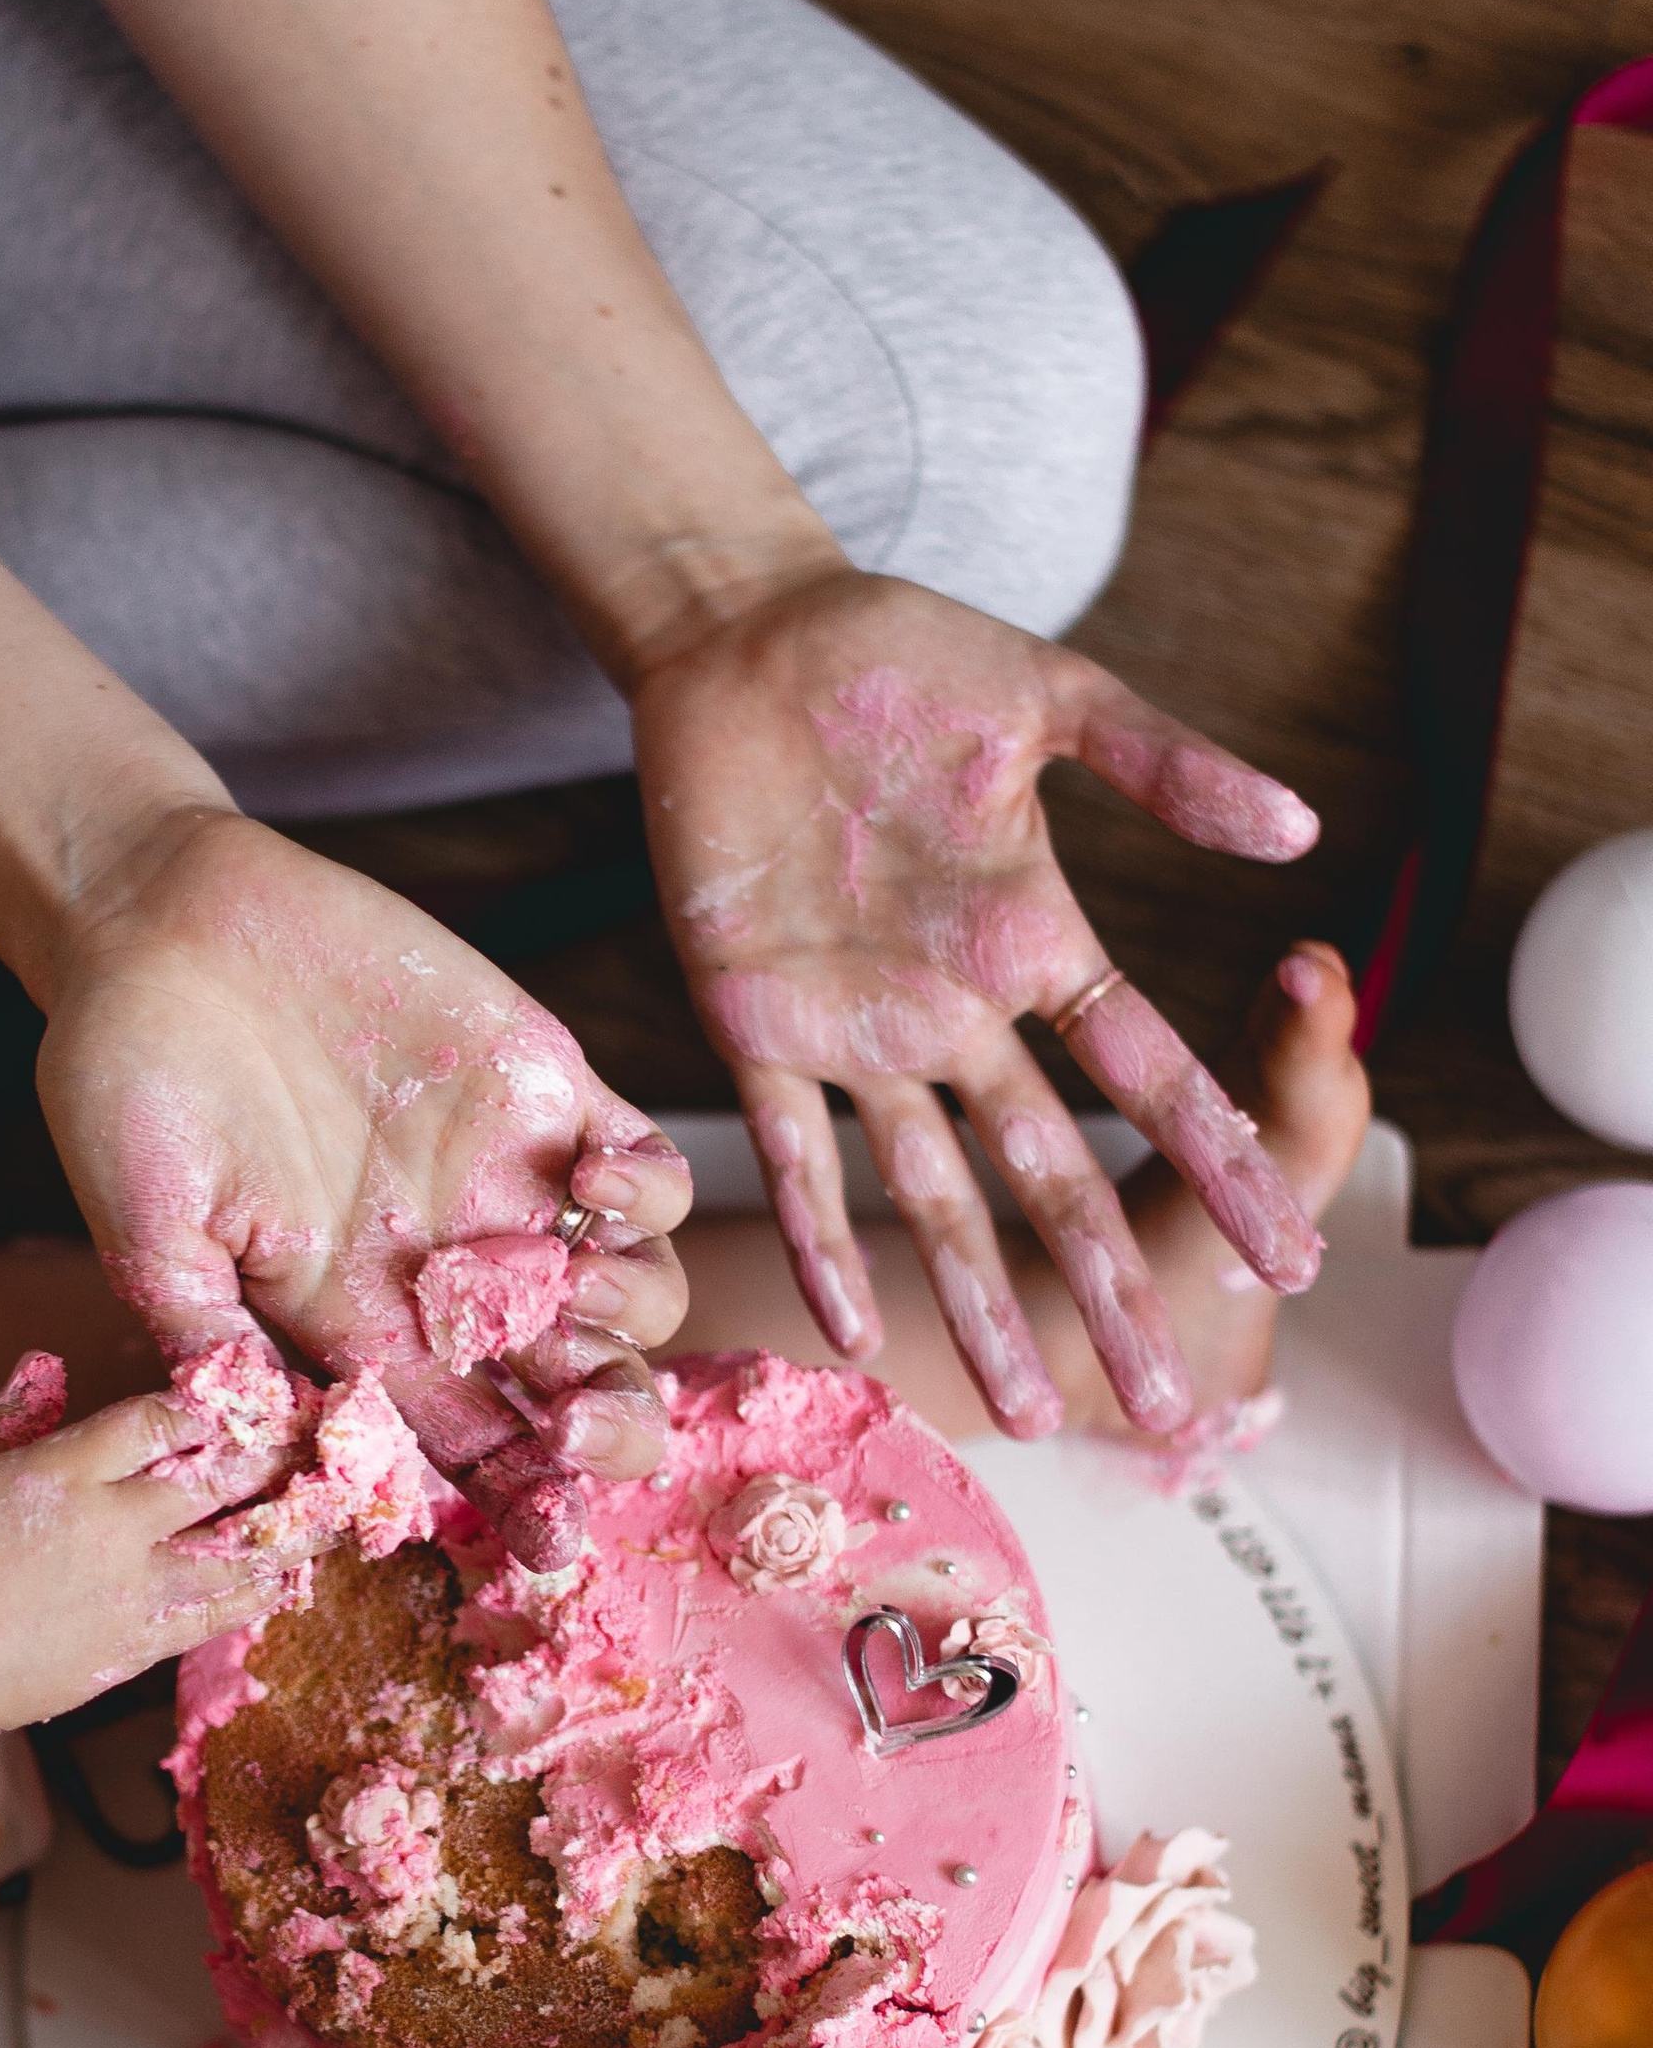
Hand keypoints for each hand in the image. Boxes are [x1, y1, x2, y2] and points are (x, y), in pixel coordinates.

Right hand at [0, 1361, 311, 1740]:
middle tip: (317, 1427)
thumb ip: (9, 1414)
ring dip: (293, 1523)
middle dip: (273, 1447)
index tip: (247, 1384)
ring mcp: (133, 1587)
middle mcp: (111, 1524)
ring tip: (336, 1502)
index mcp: (64, 1471)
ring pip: (238, 1548)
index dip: (209, 1399)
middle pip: (217, 1475)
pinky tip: (292, 1577)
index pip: (156, 1419)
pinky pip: (220, 1612)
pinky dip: (261, 1592)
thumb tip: (46, 1362)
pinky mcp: (139, 1642)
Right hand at [36, 811, 690, 1566]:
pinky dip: (651, 1194)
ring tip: (571, 1282)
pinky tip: (590, 1175)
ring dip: (633, 1317)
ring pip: (637, 1294)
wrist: (155, 927)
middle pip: (585, 1391)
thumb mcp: (147, 1234)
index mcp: (363, 1331)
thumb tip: (265, 1452)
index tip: (546, 1539)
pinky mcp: (543, 1089)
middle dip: (610, 1429)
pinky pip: (652, 1171)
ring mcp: (507, 1183)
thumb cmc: (127, 1084)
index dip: (526, 1507)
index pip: (474, 1453)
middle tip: (574, 1415)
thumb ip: (211, 1343)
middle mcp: (451, 1273)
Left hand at [634, 565, 1324, 1434]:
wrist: (742, 638)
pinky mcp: (752, 1021)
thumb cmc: (898, 656)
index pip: (1148, 1078)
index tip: (1295, 1255)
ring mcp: (855, 1028)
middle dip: (1111, 1286)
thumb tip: (1305, 835)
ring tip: (1035, 1409)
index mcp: (1034, 941)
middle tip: (1176, 1398)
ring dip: (979, 1300)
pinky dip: (821, 1236)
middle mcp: (955, 1010)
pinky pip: (792, 1150)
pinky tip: (852, 1331)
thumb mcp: (1049, 701)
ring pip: (932, 1195)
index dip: (1218, 1166)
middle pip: (1049, 1175)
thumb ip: (1168, 769)